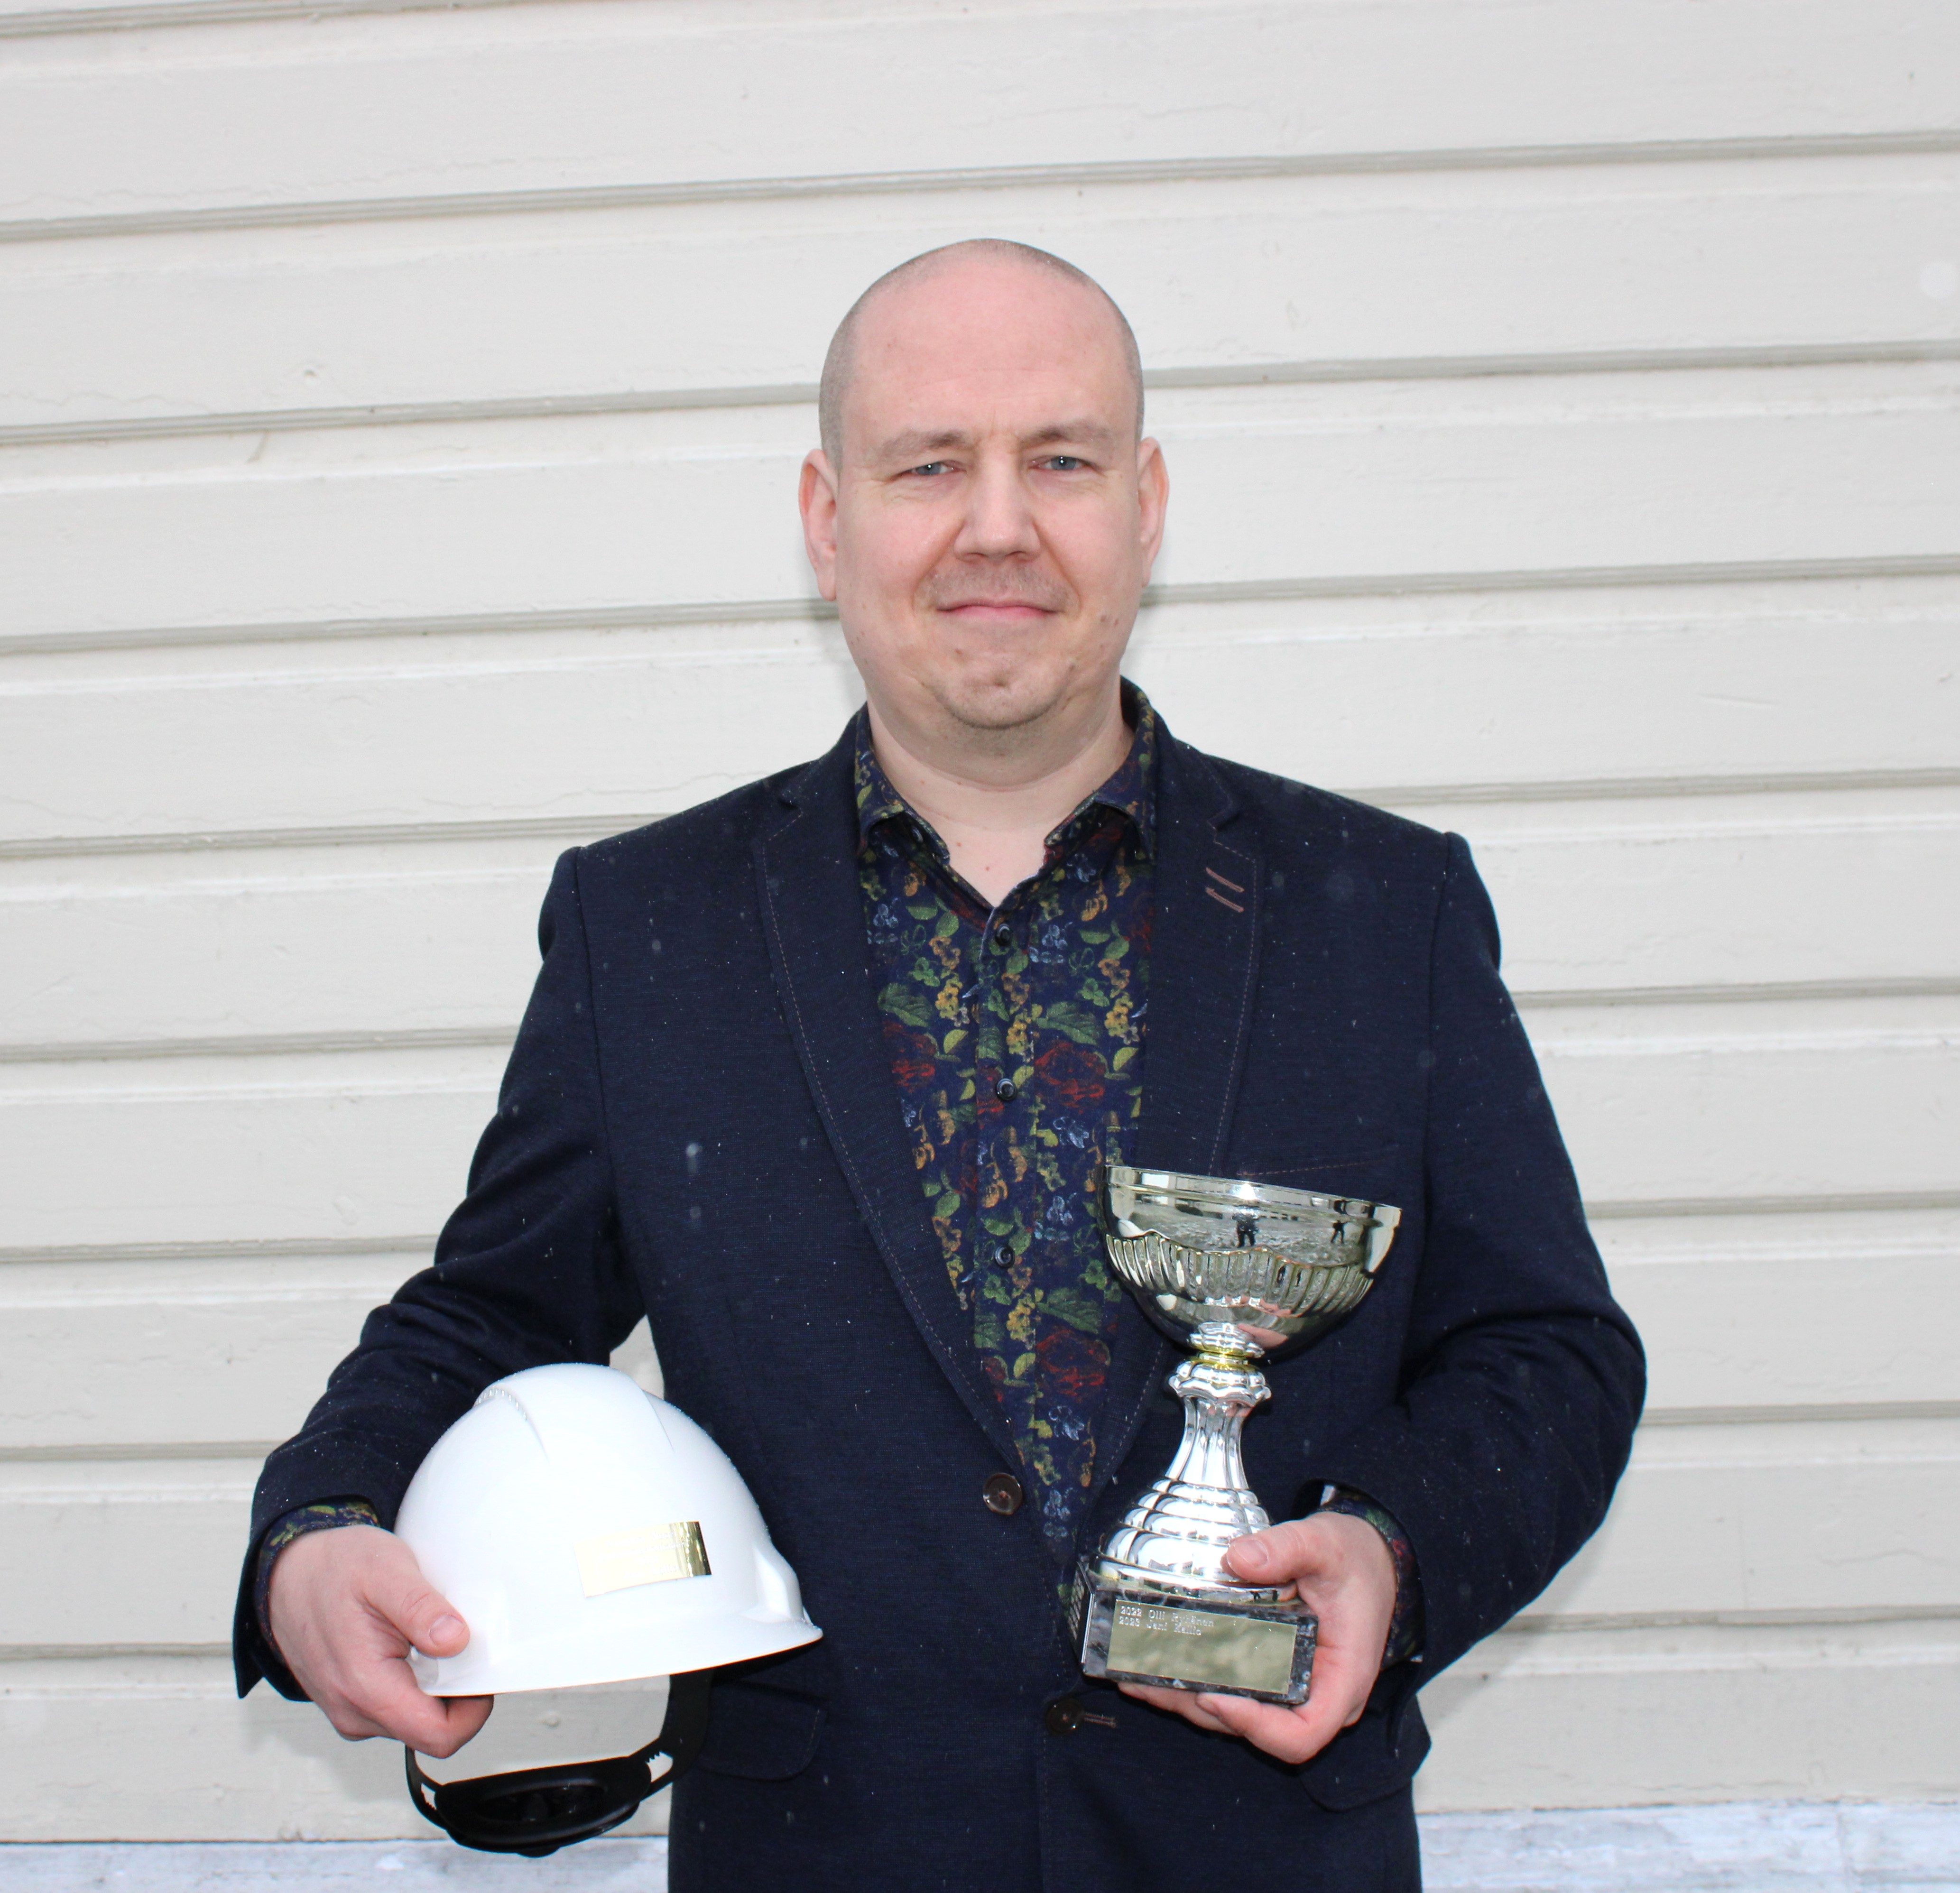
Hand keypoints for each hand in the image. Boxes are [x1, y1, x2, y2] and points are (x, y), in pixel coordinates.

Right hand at [267, 1523, 492, 1756]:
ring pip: (415, 1721)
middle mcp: (354, 1712)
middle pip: (430, 1730)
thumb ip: (421, 1608)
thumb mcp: (385, 1570)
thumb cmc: (333, 1569)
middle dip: (458, 1695)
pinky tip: (413, 1647)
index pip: (439, 1736)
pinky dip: (416, 1683)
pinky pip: (397, 1708)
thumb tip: (456, 1641)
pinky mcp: (351, 1703)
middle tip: (459, 1644)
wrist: (289, 1573)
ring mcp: (350, 1711)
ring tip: (432, 1640)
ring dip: (436, 1688)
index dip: (474, 1709)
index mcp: (366, 1687)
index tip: (482, 1670)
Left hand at [1119, 1511, 1395, 1763]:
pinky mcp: (1271, 1676)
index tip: (1214, 1696)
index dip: (1254, 1727)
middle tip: (1149, 1680)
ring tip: (1134, 1674)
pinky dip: (1192, 1682)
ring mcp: (1292, 1692)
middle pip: (1255, 1728)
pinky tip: (1151, 1664)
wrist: (1367, 1561)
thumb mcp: (1327, 1545)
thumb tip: (1237, 1558)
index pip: (1301, 1734)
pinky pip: (1232, 1691)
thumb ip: (1288, 1548)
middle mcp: (1316, 1698)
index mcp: (1342, 1681)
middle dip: (1198, 1707)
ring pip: (1235, 1713)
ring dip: (1184, 1699)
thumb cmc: (1354, 1561)